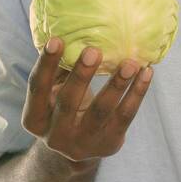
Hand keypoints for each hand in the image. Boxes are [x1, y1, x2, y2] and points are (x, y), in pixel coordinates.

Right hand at [22, 38, 152, 165]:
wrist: (81, 148)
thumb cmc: (66, 108)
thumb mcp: (56, 94)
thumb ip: (60, 70)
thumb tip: (73, 32)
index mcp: (34, 120)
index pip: (37, 89)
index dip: (46, 65)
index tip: (56, 40)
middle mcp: (55, 136)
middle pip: (68, 101)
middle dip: (81, 75)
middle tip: (94, 50)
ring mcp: (82, 143)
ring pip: (102, 109)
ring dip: (118, 84)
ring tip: (131, 63)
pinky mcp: (109, 143)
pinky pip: (126, 115)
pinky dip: (137, 92)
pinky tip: (146, 73)